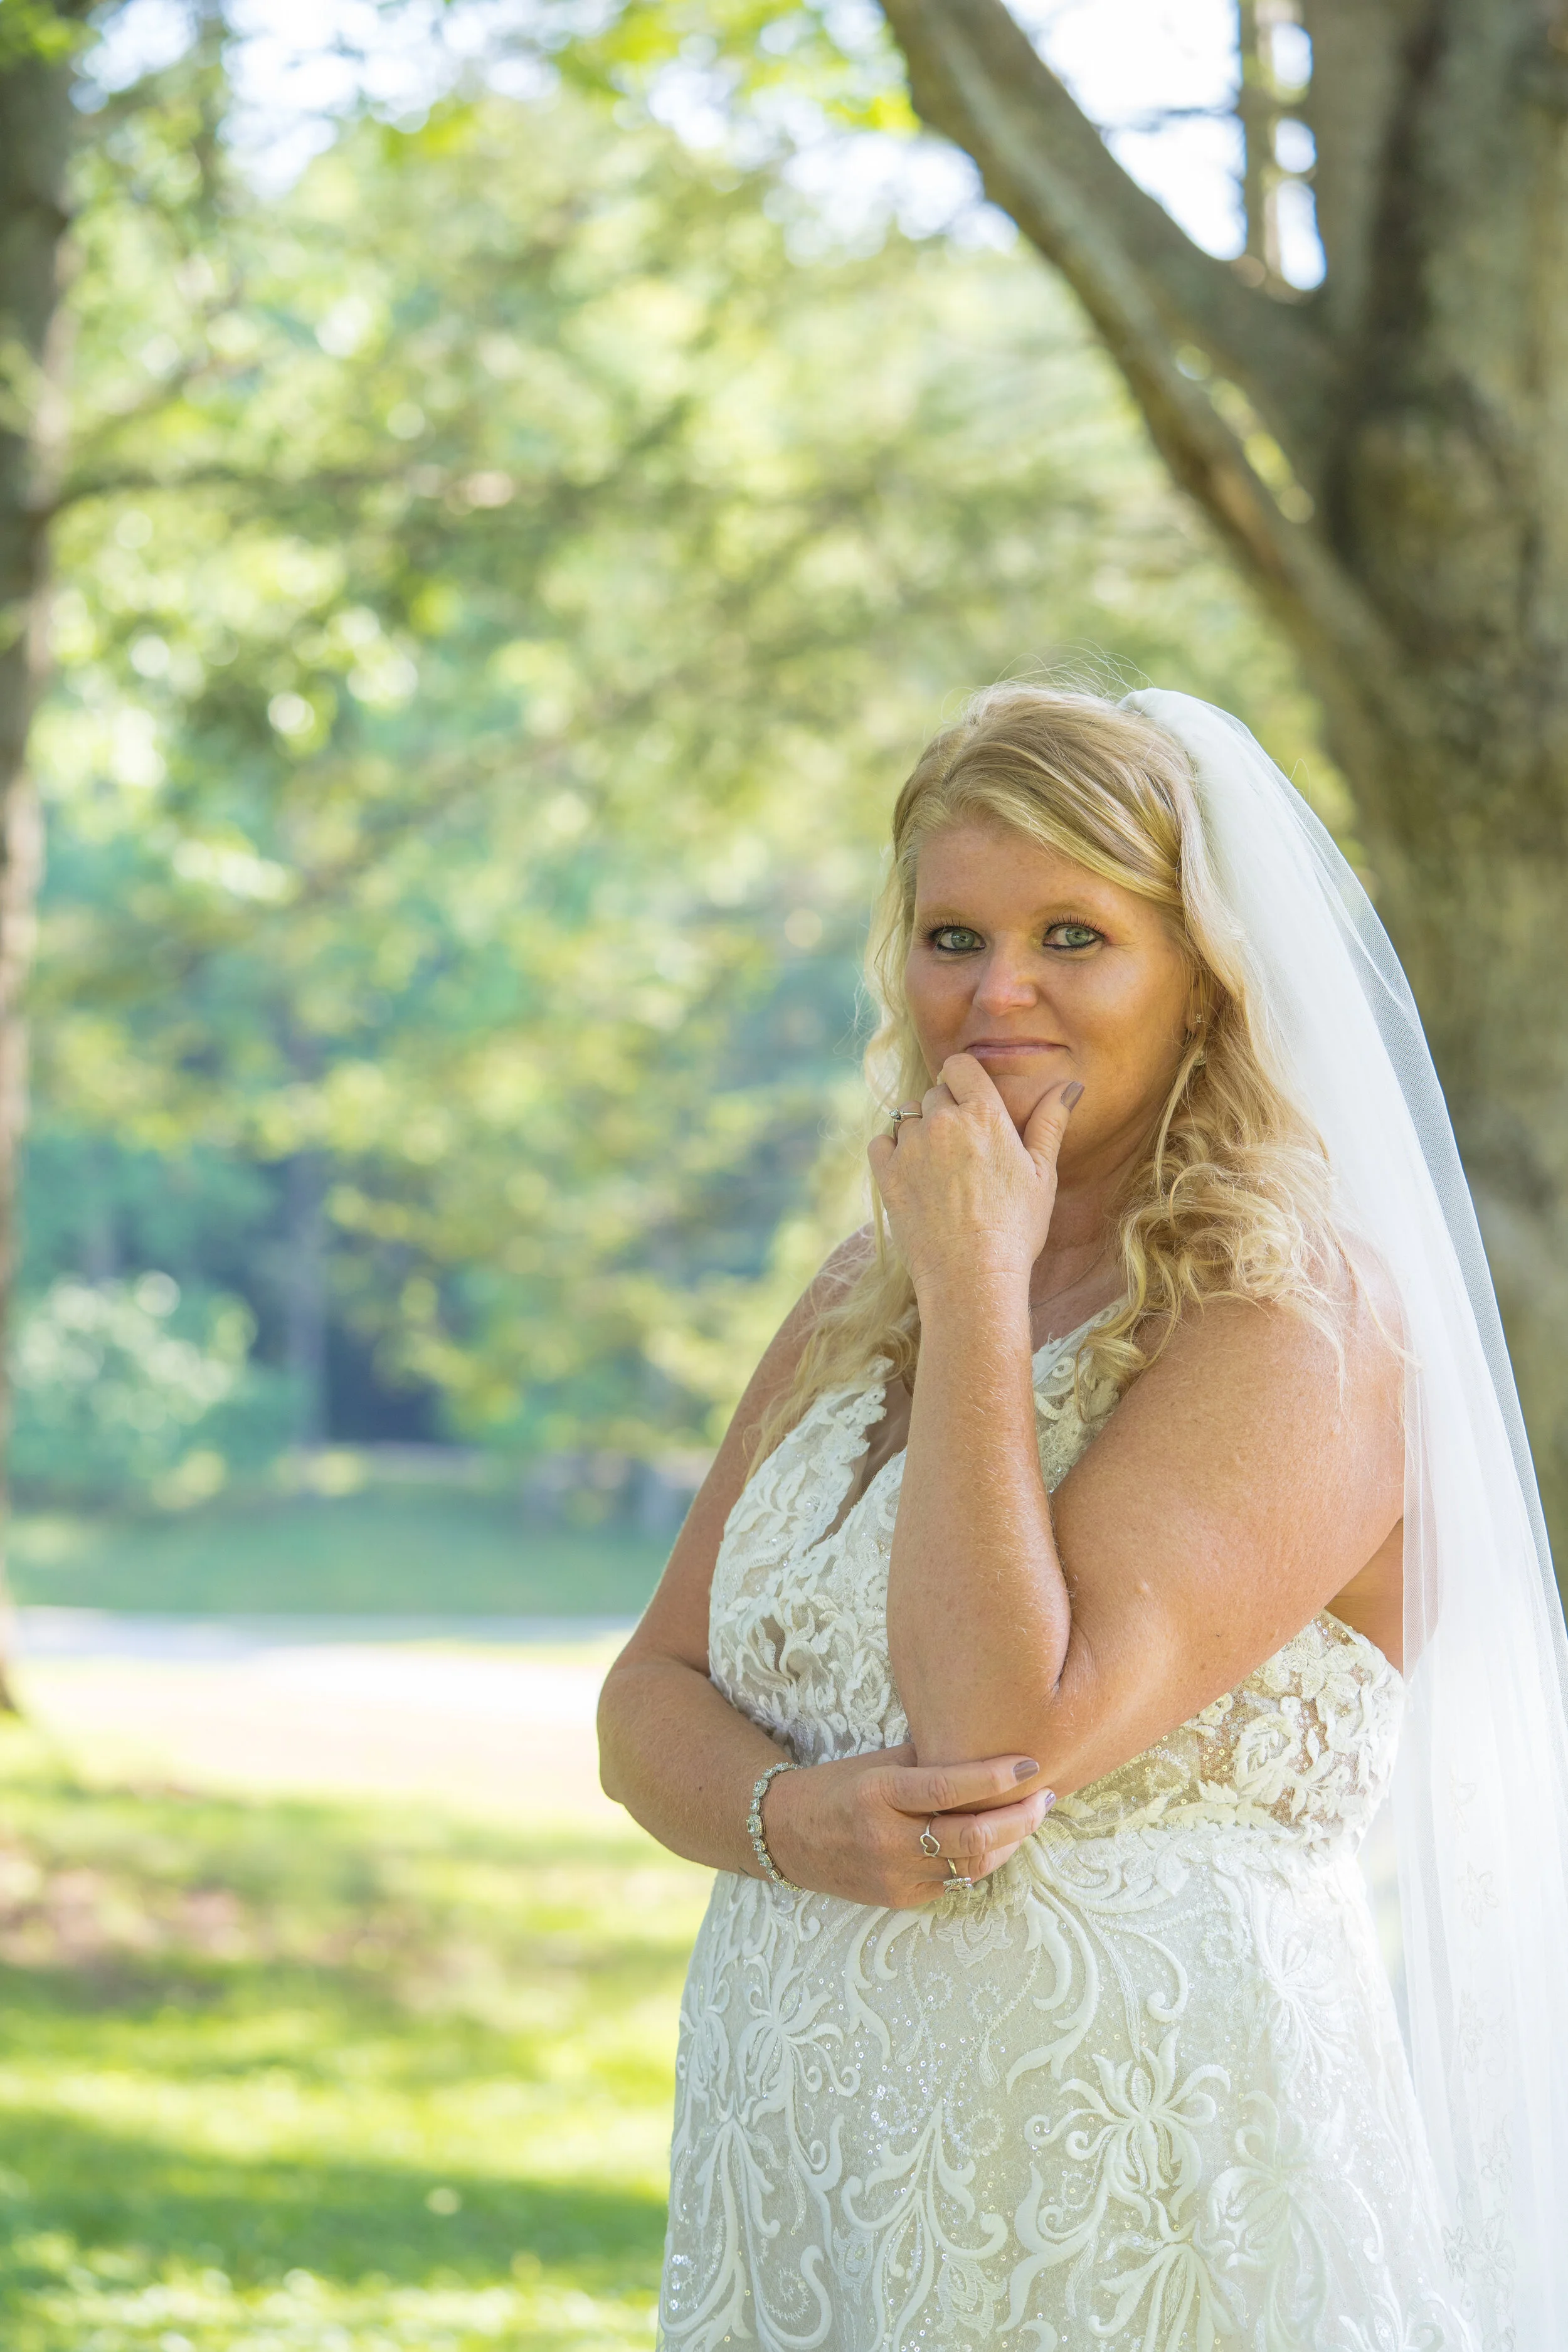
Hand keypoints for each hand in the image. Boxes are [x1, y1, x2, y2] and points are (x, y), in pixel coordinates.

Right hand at [763, 1744, 1055, 1908]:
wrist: (789, 1836)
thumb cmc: (841, 1786)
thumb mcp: (880, 1762)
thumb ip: (930, 1759)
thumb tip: (990, 1743)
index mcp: (877, 1793)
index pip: (946, 1788)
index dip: (994, 1777)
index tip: (1030, 1764)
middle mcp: (885, 1840)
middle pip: (970, 1839)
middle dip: (1018, 1820)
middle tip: (1043, 1798)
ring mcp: (893, 1876)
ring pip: (970, 1867)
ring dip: (1008, 1844)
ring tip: (1029, 1818)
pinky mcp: (899, 1901)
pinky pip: (954, 1883)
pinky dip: (980, 1861)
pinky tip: (996, 1841)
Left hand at [867, 1053, 1082, 1298]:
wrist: (972, 1275)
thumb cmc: (1015, 1227)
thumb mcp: (1042, 1173)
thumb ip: (1050, 1123)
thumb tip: (1070, 1085)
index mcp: (985, 1114)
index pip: (960, 1066)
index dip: (964, 1080)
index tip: (971, 1101)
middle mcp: (943, 1121)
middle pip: (935, 1093)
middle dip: (947, 1111)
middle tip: (964, 1151)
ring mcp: (911, 1147)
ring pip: (907, 1117)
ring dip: (921, 1131)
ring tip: (941, 1168)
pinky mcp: (887, 1174)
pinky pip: (881, 1142)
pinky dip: (893, 1151)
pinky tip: (914, 1174)